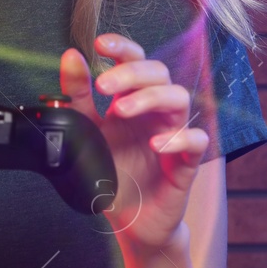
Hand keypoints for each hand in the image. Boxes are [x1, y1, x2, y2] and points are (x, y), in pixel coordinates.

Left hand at [59, 34, 208, 252]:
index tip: (99, 44)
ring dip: (151, 98)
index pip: (136, 61)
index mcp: (133, 100)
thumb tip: (70, 56)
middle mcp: (156, 112)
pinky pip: (196, 141)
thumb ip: (78, 96)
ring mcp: (174, 133)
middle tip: (103, 87)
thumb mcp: (87, 132)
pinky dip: (178, 138)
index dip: (123, 47)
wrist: (129, 222)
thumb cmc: (113, 174)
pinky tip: (156, 144)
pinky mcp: (186, 163)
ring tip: (122, 110)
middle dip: (131, 73)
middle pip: (159, 72)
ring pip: (179, 98)